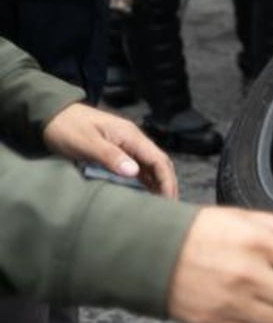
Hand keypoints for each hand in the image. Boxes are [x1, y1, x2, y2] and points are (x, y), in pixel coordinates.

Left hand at [42, 103, 176, 197]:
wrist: (53, 114)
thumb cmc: (67, 128)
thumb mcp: (86, 143)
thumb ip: (110, 156)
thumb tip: (134, 172)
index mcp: (131, 136)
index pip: (158, 159)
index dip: (167, 180)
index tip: (168, 201)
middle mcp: (134, 140)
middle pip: (159, 163)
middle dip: (167, 184)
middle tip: (169, 208)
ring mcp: (127, 145)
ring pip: (151, 166)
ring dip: (158, 183)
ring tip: (161, 203)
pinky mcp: (118, 150)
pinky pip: (139, 167)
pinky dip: (146, 180)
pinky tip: (146, 192)